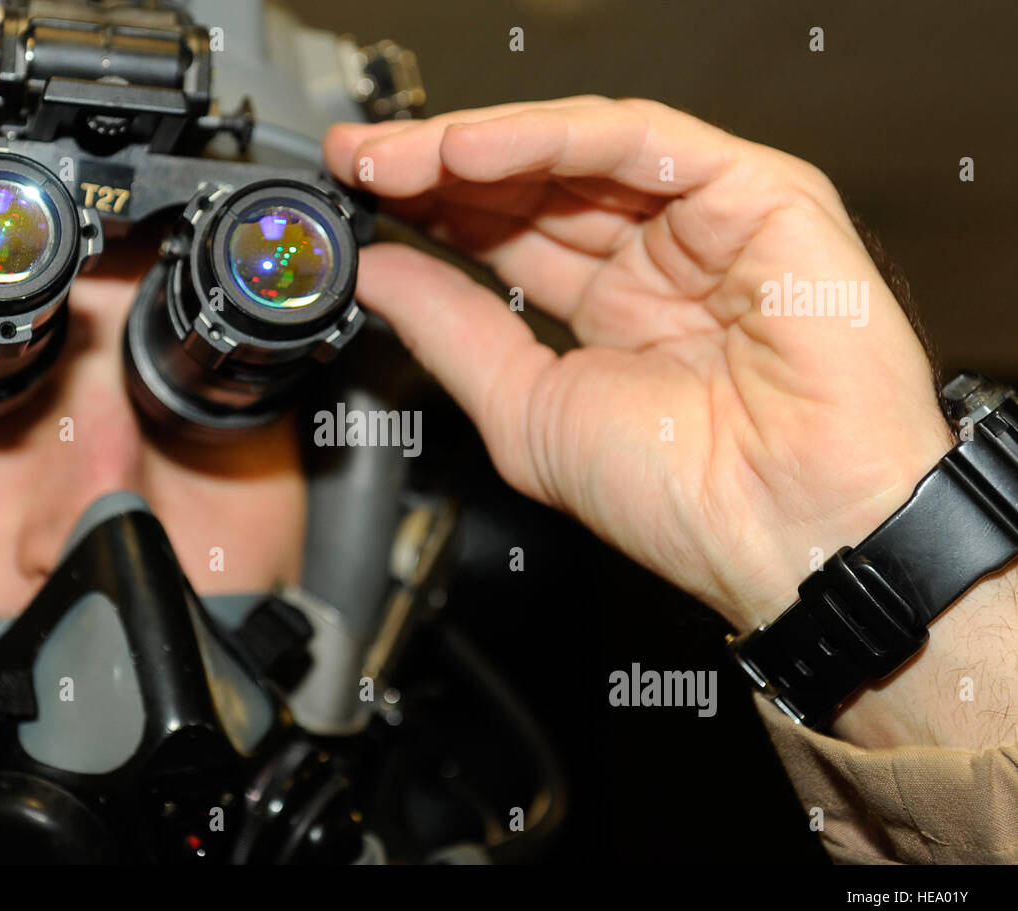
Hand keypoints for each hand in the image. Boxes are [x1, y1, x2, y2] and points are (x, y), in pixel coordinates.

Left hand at [324, 97, 1017, 749]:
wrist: (789, 535)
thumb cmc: (688, 499)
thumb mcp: (527, 411)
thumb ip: (455, 332)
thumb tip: (384, 275)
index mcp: (614, 313)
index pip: (509, 234)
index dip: (432, 209)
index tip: (358, 202)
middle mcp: (660, 260)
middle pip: (534, 182)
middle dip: (437, 169)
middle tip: (358, 165)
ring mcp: (710, 223)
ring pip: (580, 148)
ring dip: (477, 146)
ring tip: (391, 159)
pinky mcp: (761, 194)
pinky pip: (642, 141)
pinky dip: (552, 138)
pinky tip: (468, 153)